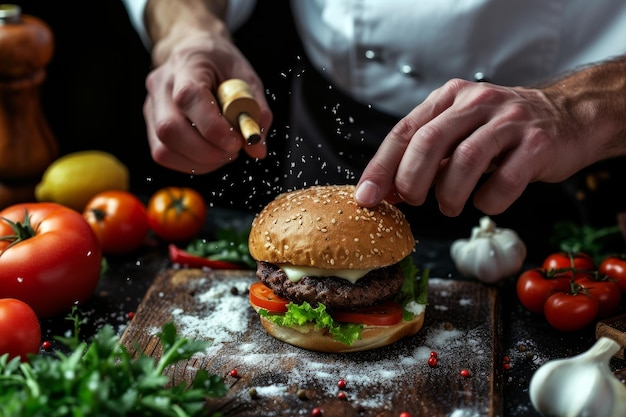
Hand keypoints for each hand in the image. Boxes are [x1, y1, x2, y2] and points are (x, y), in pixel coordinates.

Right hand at [143, 32, 271, 173]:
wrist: (194, 51)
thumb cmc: (221, 64)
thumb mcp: (247, 79)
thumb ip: (256, 112)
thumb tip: (257, 148)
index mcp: (187, 65)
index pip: (189, 99)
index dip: (214, 128)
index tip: (236, 142)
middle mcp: (161, 85)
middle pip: (170, 129)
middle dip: (207, 152)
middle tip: (233, 150)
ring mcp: (151, 106)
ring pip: (163, 149)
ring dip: (199, 162)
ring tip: (223, 153)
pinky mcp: (151, 124)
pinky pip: (163, 154)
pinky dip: (190, 163)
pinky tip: (209, 156)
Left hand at [356, 78, 596, 215]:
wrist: (568, 117)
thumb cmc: (502, 133)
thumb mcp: (458, 133)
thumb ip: (423, 158)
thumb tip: (383, 192)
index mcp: (450, 98)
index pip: (405, 131)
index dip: (381, 167)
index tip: (366, 197)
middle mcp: (478, 102)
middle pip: (429, 141)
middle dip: (411, 180)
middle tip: (412, 201)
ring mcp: (510, 120)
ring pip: (464, 160)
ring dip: (448, 195)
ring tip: (449, 207)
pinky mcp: (538, 143)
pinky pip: (505, 180)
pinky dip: (488, 201)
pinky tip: (485, 201)